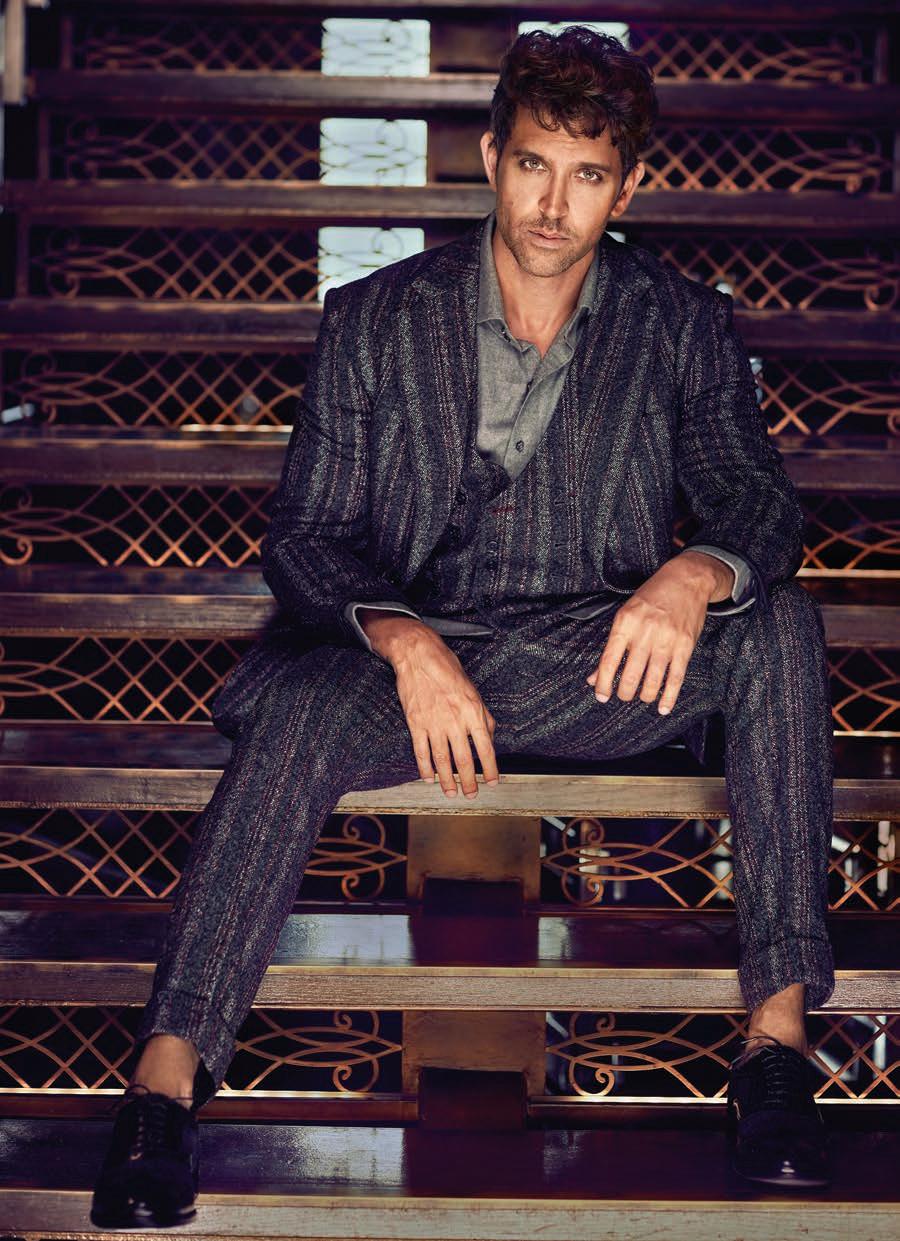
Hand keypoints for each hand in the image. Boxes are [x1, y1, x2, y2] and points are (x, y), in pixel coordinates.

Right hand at [363, 613, 499, 797]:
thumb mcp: (473, 689)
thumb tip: (489, 735)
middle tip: (471, 795)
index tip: (492, 782)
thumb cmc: (447, 668)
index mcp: (473, 710)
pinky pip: (421, 751)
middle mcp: (455, 719)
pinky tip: (429, 777)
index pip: (486, 747)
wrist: (418, 655)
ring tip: (451, 793)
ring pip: (441, 760)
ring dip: (447, 780)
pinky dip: (424, 767)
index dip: (490, 769)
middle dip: (468, 781)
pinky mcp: (415, 722)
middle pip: (463, 759)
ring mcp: (433, 722)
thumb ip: (482, 714)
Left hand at [585, 551, 731, 714]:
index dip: (603, 683)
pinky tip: (663, 707)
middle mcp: (645, 633)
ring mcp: (667, 641)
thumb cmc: (652, 596)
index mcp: (625, 623)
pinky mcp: (685, 646)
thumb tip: (594, 676)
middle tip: (623, 695)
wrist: (687, 580)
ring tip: (641, 697)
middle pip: (630, 676)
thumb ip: (612, 646)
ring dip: (644, 696)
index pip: (609, 661)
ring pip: (652, 681)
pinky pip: (676, 679)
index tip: (601, 696)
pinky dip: (668, 697)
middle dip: (624, 693)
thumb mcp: (626, 614)